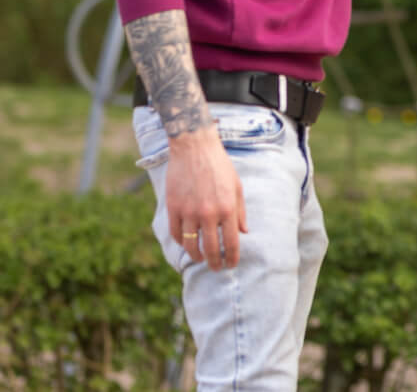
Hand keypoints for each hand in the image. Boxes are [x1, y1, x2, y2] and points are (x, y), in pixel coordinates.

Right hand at [165, 127, 247, 269]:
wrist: (195, 148)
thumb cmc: (220, 166)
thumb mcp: (237, 186)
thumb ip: (240, 211)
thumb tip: (243, 232)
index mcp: (227, 208)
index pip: (231, 243)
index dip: (232, 258)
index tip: (231, 265)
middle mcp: (209, 213)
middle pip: (211, 249)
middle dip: (215, 263)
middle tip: (216, 268)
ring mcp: (189, 212)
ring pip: (191, 245)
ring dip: (196, 256)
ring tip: (201, 259)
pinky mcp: (173, 208)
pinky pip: (176, 233)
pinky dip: (181, 242)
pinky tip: (186, 244)